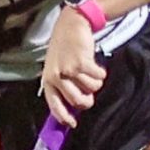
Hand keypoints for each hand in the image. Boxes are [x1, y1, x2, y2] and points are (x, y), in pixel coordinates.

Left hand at [40, 8, 106, 127]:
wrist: (71, 25)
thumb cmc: (64, 49)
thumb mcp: (56, 68)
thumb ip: (62, 86)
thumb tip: (73, 108)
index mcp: (48, 80)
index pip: (54, 105)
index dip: (64, 117)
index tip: (73, 124)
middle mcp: (57, 77)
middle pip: (78, 101)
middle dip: (87, 100)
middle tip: (90, 94)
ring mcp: (69, 70)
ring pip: (91, 88)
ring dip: (96, 82)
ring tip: (90, 72)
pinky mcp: (82, 62)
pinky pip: (99, 77)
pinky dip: (101, 72)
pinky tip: (96, 65)